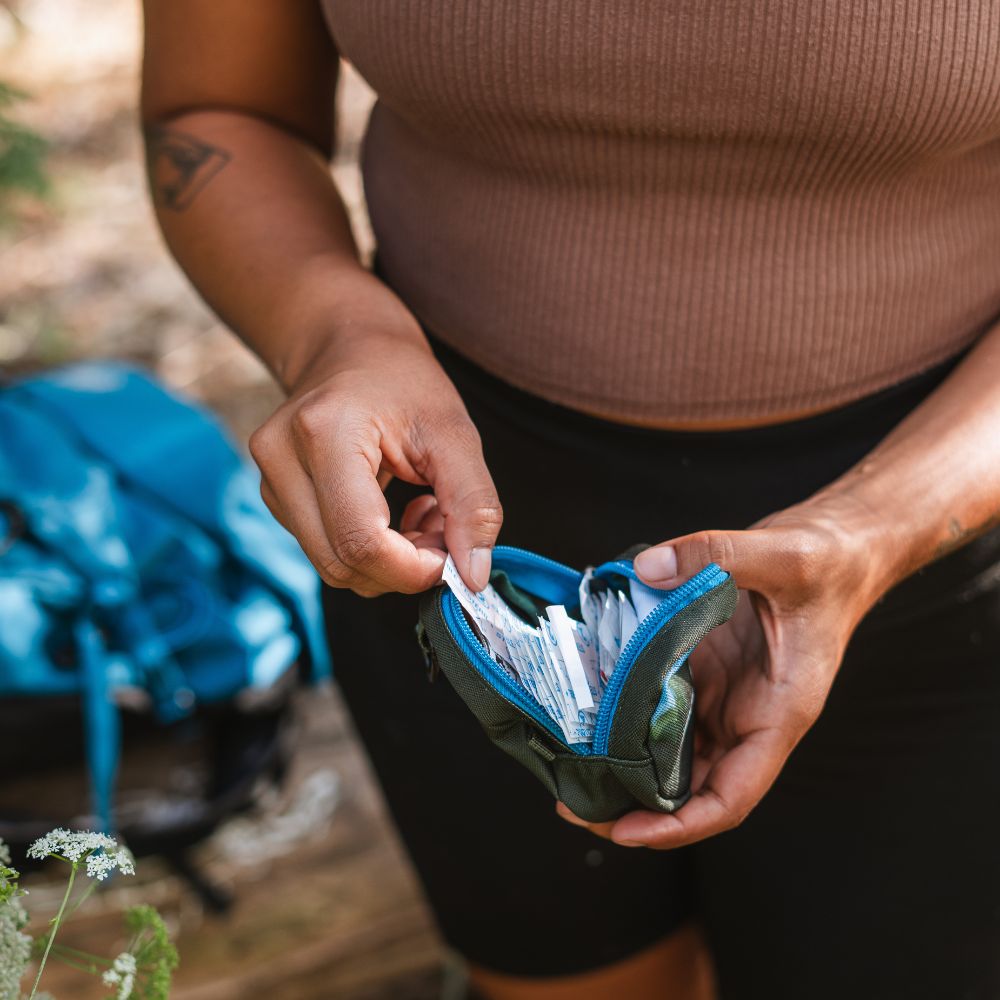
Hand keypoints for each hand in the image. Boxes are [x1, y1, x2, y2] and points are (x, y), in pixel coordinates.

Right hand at [249, 286, 501, 595]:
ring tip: (423, 512)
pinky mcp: (275, 497)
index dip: (412, 568)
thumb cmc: (404, 381)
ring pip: (334, 567)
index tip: (453, 556)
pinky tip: (393, 511)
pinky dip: (370, 550)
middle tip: (445, 529)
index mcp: (324, 432)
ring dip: (390, 561)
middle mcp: (281, 459)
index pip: (361, 540)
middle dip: (404, 567)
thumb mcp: (454, 434)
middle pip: (342, 564)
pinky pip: (327, 552)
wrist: (350, 346)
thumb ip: (473, 505)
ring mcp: (270, 481)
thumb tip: (473, 576)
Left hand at [557, 498, 885, 847]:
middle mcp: (745, 716)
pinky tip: (585, 703)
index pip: (731, 796)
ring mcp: (720, 695)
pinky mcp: (701, 669)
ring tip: (566, 764)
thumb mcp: (782, 554)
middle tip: (571, 803)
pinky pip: (658, 702)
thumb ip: (719, 555)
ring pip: (667, 749)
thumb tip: (647, 568)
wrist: (835, 549)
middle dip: (632, 805)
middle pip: (688, 786)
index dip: (680, 825)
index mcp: (777, 714)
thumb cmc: (828, 564)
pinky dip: (624, 710)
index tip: (625, 831)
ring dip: (622, 762)